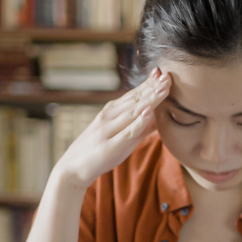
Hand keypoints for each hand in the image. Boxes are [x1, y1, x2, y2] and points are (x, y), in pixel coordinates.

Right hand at [54, 67, 170, 189]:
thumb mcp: (120, 136)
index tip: (164, 73)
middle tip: (168, 75)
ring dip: (149, 99)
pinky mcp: (110, 146)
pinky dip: (138, 121)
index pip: (133, 94)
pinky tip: (148, 112)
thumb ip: (140, 128)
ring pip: (133, 112)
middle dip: (153, 87)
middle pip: (135, 99)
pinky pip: (127, 132)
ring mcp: (108, 130)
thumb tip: (159, 119)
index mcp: (111, 111)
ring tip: (164, 88)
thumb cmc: (100, 151)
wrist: (72, 169)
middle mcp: (109, 116)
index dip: (149, 84)